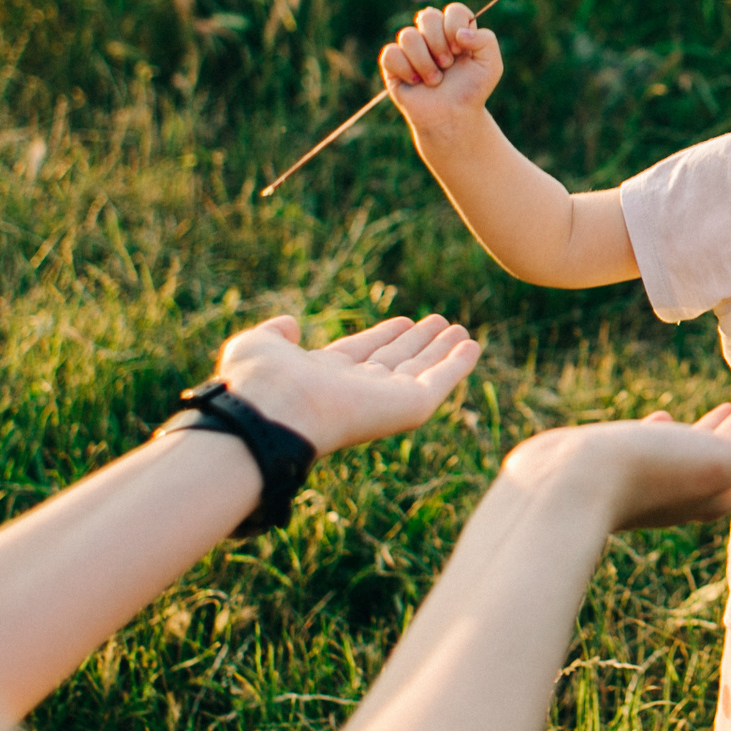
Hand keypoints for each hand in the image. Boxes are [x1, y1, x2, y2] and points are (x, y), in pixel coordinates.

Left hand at [213, 314, 480, 453]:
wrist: (274, 410)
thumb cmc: (260, 381)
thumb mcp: (259, 345)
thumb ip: (275, 334)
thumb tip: (289, 324)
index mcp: (326, 376)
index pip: (363, 353)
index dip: (385, 336)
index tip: (404, 321)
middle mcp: (358, 390)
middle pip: (396, 362)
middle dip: (417, 343)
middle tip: (439, 323)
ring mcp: (385, 399)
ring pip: (421, 370)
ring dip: (442, 350)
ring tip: (460, 330)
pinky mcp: (409, 406)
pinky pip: (440, 382)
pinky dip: (457, 365)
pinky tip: (471, 347)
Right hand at [381, 3, 502, 132]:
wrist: (453, 117)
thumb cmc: (472, 91)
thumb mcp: (491, 65)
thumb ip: (486, 40)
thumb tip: (460, 33)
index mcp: (455, 30)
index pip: (453, 10)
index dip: (455, 26)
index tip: (460, 50)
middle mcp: (432, 35)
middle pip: (428, 16)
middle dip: (439, 43)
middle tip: (447, 65)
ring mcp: (411, 48)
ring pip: (407, 35)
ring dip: (424, 61)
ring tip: (435, 80)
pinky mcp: (393, 63)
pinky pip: (390, 53)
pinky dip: (406, 70)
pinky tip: (416, 82)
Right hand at [503, 398, 730, 529]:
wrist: (566, 486)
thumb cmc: (649, 471)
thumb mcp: (719, 458)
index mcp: (716, 491)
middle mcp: (686, 491)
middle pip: (730, 456)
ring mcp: (650, 480)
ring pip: (693, 450)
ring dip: (714, 429)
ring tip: (727, 407)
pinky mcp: (617, 467)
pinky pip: (653, 448)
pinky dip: (668, 433)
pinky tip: (662, 421)